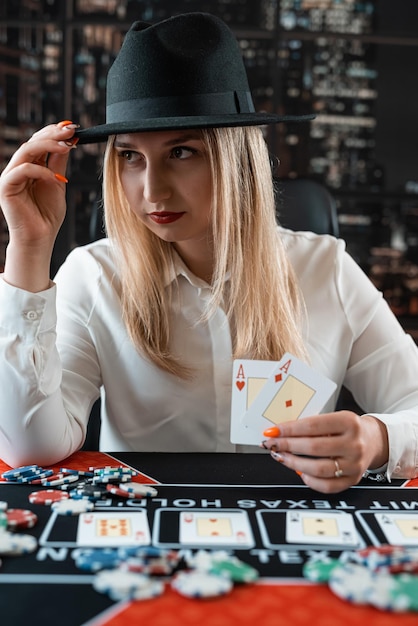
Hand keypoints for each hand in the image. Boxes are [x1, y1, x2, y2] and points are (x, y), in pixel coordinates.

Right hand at [0, 122, 77, 290]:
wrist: (40, 239)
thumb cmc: (48, 216)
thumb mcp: (58, 184)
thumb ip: (58, 164)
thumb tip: (67, 142)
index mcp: (29, 167)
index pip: (39, 143)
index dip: (54, 133)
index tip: (73, 128)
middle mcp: (18, 169)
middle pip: (32, 142)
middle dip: (52, 134)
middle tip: (71, 131)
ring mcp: (10, 177)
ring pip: (26, 151)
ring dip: (48, 145)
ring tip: (67, 147)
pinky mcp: (6, 187)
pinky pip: (23, 170)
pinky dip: (42, 171)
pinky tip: (58, 179)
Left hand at [261, 411, 388, 493]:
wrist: (374, 440)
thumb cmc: (348, 428)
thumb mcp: (334, 418)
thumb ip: (311, 425)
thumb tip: (281, 432)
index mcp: (348, 422)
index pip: (312, 426)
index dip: (289, 429)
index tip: (273, 431)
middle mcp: (354, 444)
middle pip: (314, 447)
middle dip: (287, 446)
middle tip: (272, 444)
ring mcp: (354, 464)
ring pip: (318, 469)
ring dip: (294, 463)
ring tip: (281, 456)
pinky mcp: (353, 479)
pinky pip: (327, 486)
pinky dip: (309, 480)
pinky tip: (300, 471)